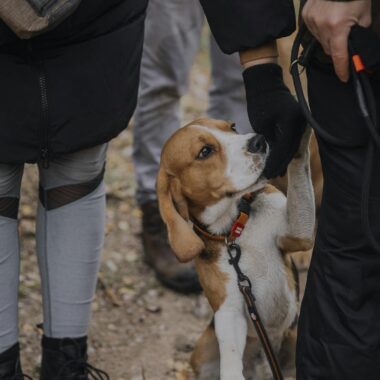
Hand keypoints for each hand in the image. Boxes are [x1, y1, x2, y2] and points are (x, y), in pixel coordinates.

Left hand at [243, 64, 306, 178]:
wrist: (267, 86)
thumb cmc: (260, 103)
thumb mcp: (262, 124)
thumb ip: (269, 141)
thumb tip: (272, 159)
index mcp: (291, 120)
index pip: (283, 148)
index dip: (275, 162)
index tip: (268, 173)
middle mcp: (301, 122)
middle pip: (290, 149)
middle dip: (280, 164)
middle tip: (271, 176)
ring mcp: (302, 122)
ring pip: (293, 146)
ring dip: (284, 160)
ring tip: (276, 173)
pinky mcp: (299, 123)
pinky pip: (293, 140)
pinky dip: (286, 151)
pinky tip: (281, 162)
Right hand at [302, 0, 371, 81]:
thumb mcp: (363, 14)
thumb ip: (359, 33)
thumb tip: (356, 48)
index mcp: (338, 27)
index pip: (339, 56)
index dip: (342, 69)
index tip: (344, 78)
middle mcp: (322, 26)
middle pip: (329, 50)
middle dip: (337, 49)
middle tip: (344, 42)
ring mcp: (312, 20)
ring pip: (320, 41)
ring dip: (328, 39)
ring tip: (335, 26)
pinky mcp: (306, 15)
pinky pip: (313, 30)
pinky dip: (320, 29)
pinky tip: (327, 20)